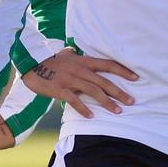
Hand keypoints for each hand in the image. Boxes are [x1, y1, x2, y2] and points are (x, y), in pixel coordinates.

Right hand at [21, 49, 137, 117]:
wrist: (31, 64)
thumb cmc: (50, 60)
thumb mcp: (65, 54)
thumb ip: (74, 54)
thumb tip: (76, 50)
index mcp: (83, 60)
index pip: (107, 64)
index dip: (122, 70)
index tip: (136, 77)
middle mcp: (79, 69)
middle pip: (103, 81)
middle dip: (119, 92)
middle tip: (131, 101)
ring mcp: (70, 79)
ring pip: (93, 91)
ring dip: (107, 102)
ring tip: (117, 111)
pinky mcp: (60, 89)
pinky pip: (74, 100)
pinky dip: (84, 108)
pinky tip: (91, 116)